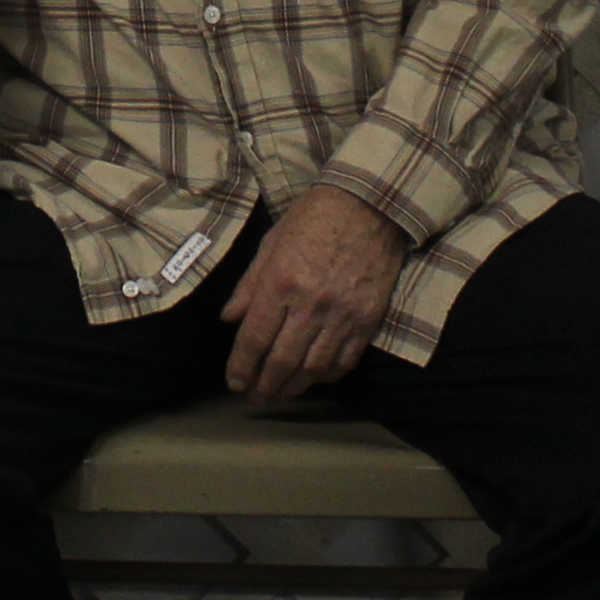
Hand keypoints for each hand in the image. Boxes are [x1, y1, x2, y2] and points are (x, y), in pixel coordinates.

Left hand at [221, 186, 402, 400]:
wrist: (369, 204)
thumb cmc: (314, 217)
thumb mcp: (272, 243)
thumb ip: (249, 284)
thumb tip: (230, 319)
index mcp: (281, 282)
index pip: (255, 338)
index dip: (242, 366)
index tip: (235, 382)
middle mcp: (310, 304)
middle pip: (283, 360)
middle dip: (266, 384)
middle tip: (256, 395)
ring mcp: (342, 314)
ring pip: (314, 367)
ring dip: (294, 387)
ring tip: (281, 393)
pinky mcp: (367, 319)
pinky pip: (345, 359)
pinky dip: (327, 375)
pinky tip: (315, 378)